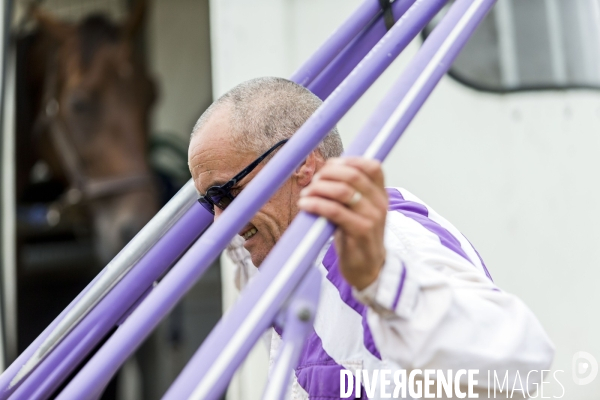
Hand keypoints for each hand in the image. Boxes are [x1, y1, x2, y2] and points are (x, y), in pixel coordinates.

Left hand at [298, 157, 387, 289]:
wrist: (368, 270)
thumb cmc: (357, 239)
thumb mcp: (359, 212)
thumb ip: (349, 194)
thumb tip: (325, 174)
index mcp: (381, 195)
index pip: (372, 167)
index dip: (349, 160)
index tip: (329, 165)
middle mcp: (379, 204)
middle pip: (353, 175)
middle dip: (328, 174)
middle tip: (313, 181)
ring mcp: (372, 218)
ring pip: (343, 191)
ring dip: (319, 189)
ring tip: (306, 194)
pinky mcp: (360, 232)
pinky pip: (335, 211)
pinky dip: (316, 204)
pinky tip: (305, 205)